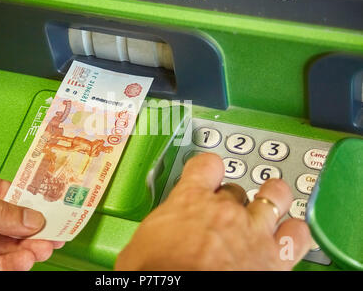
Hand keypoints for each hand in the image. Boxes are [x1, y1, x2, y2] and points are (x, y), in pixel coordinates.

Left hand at [0, 163, 63, 269]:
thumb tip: (32, 217)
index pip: (3, 193)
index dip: (29, 202)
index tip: (53, 210)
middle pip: (4, 222)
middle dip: (29, 229)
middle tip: (55, 235)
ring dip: (22, 250)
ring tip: (43, 250)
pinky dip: (4, 266)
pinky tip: (21, 262)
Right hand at [115, 153, 310, 269]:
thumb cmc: (156, 273)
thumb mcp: (140, 247)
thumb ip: (156, 231)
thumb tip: (154, 241)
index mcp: (189, 202)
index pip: (206, 165)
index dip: (208, 168)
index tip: (208, 174)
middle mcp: (224, 210)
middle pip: (236, 189)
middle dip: (232, 199)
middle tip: (226, 213)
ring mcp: (253, 231)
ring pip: (275, 197)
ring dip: (272, 199)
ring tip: (269, 206)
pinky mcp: (274, 258)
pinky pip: (297, 234)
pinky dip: (295, 233)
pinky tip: (289, 236)